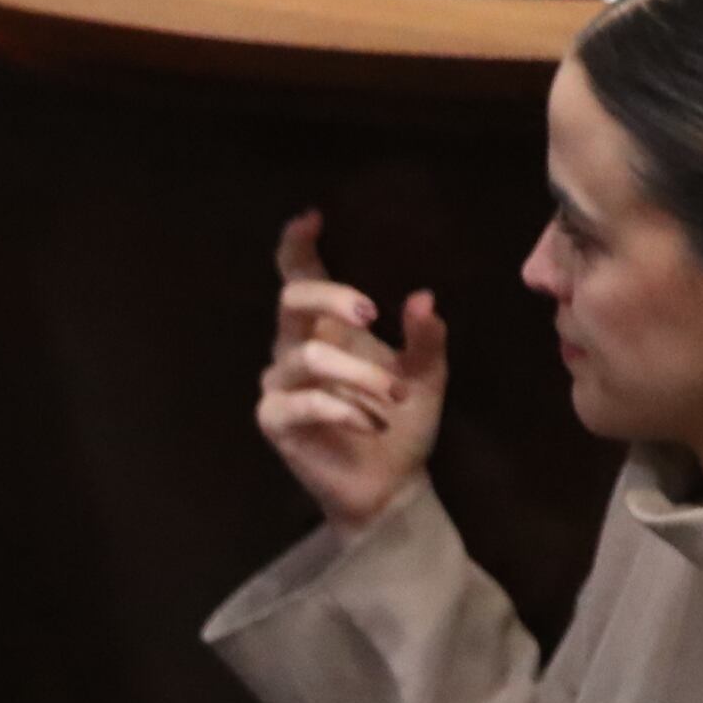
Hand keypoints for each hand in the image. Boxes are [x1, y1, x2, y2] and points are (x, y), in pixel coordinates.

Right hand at [257, 211, 446, 535]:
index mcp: (326, 327)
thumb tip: (422, 298)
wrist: (390, 484)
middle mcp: (296, 347)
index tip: (312, 218)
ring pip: (309, 358)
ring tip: (395, 398)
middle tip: (374, 314)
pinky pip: (304, 402)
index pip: (299, 276)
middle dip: (333, 298)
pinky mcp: (276, 420)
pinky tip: (374, 424)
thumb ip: (426, 336)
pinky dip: (346, 409)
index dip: (297, 245)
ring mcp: (281, 384)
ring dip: (360, 375)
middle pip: (292, 300)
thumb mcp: (427, 374)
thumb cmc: (402, 421)